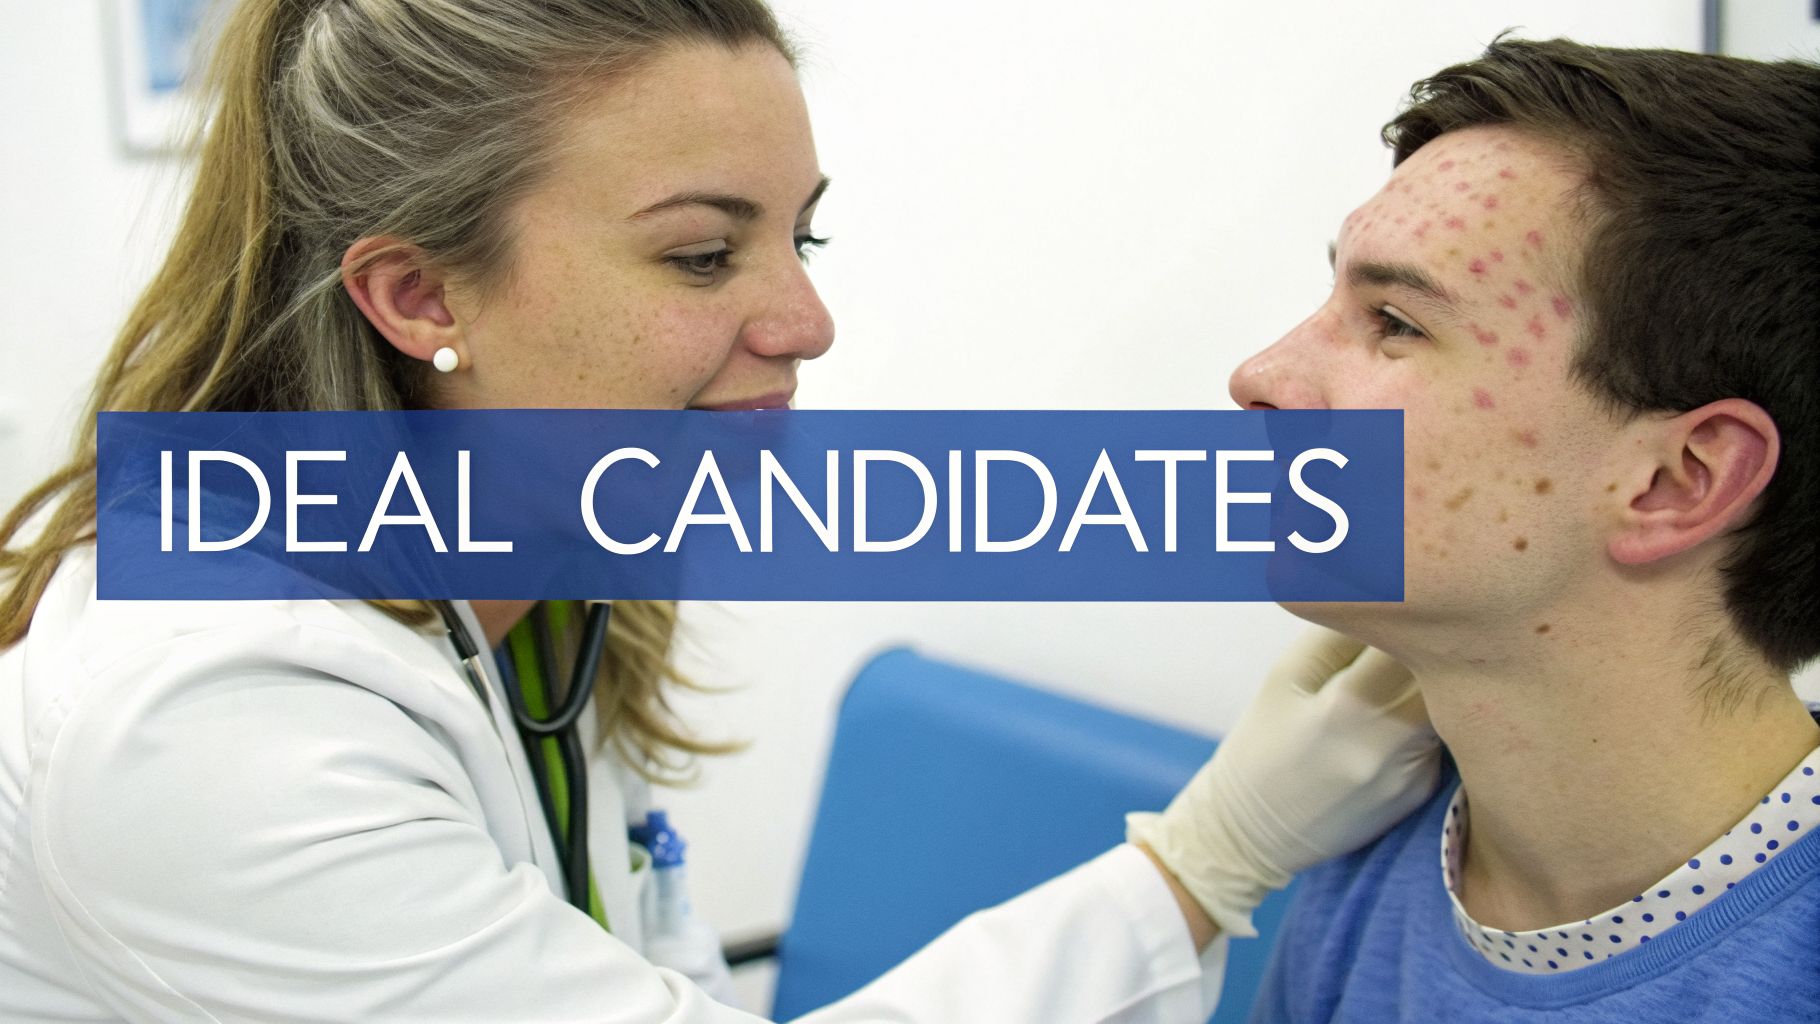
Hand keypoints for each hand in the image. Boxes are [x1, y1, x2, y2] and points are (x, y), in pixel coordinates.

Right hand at [1127, 627, 1438, 938]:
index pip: (1412, 637)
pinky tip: (1390, 723)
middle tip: (1414, 629)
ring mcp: (1411, 774)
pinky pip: (1439, 739)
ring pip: (1450, 705)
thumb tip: (1393, 598)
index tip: (1406, 599)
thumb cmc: (1261, 742)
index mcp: (1351, 704)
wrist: (1251, 833)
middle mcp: (1391, 743)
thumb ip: (1340, 633)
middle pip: (1446, 672)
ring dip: (1435, 681)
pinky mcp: (1420, 794)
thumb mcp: (1284, 677)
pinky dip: (1423, 721)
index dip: (1413, 612)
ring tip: (1400, 673)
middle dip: (1434, 646)